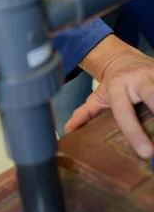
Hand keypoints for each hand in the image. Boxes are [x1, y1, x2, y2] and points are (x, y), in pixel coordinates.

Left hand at [65, 44, 153, 158]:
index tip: (147, 153)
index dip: (135, 133)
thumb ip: (84, 114)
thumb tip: (67, 132)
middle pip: (153, 95)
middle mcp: (140, 79)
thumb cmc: (113, 84)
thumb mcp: (97, 97)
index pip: (125, 113)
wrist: (124, 58)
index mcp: (118, 87)